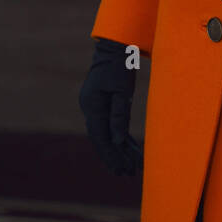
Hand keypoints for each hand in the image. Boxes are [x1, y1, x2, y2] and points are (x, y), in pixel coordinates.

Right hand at [79, 37, 139, 174]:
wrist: (114, 47)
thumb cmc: (120, 66)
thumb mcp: (122, 90)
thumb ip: (119, 115)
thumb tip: (118, 141)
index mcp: (92, 106)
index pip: (100, 137)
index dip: (110, 155)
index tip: (120, 169)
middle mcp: (90, 108)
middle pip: (102, 139)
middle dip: (114, 157)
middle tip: (127, 174)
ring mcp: (95, 106)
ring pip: (106, 134)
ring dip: (119, 150)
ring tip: (131, 167)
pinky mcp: (102, 104)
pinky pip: (110, 125)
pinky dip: (121, 137)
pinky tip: (130, 149)